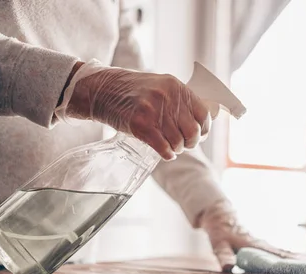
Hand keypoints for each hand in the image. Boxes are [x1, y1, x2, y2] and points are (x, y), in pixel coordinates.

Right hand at [61, 60, 210, 160]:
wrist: (101, 89)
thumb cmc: (132, 91)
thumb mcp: (160, 87)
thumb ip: (179, 100)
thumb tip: (199, 123)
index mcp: (177, 87)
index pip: (204, 114)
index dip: (204, 130)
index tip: (199, 136)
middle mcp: (168, 97)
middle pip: (193, 131)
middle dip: (190, 143)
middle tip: (182, 145)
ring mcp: (154, 111)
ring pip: (178, 142)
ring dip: (176, 149)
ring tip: (170, 148)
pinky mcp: (141, 125)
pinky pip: (164, 148)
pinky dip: (167, 154)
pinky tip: (165, 154)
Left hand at [199, 200, 305, 271]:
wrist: (221, 216)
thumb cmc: (220, 232)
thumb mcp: (218, 245)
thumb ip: (224, 256)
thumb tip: (228, 267)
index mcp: (258, 247)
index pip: (280, 257)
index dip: (295, 262)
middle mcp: (267, 247)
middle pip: (290, 255)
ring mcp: (268, 247)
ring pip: (290, 254)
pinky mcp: (268, 248)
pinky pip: (286, 253)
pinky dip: (299, 257)